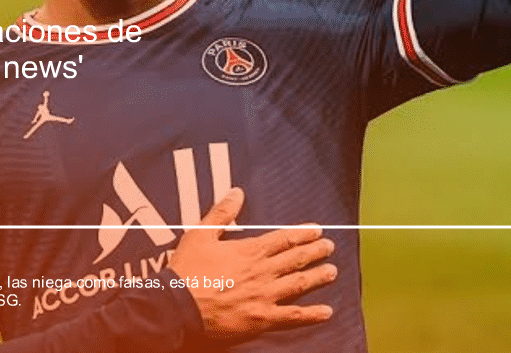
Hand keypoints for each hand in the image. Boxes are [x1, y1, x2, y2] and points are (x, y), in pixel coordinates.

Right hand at [168, 187, 336, 338]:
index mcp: (250, 250)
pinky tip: (326, 312)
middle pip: (296, 259)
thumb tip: (237, 192)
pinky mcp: (262, 318)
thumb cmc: (187, 270)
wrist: (178, 305)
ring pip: (299, 283)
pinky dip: (311, 314)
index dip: (303, 234)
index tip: (317, 231)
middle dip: (315, 252)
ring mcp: (265, 295)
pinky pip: (292, 316)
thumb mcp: (201, 234)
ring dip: (318, 277)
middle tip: (330, 247)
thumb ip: (222, 213)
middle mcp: (263, 271)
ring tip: (332, 271)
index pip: (284, 239)